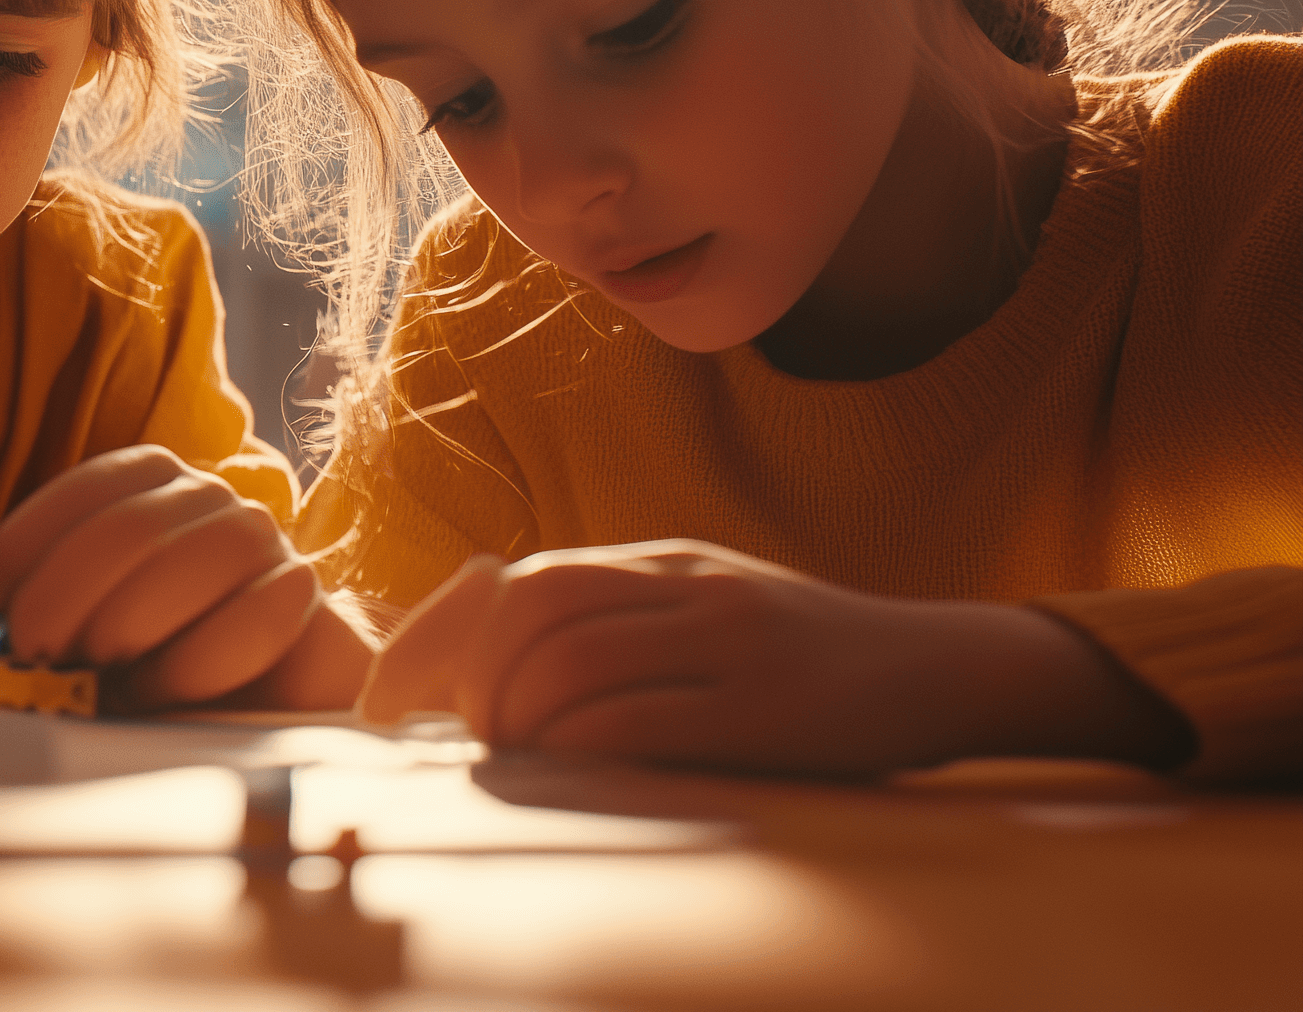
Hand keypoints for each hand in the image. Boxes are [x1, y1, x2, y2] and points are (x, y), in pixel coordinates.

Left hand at [0, 446, 371, 711]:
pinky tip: (162, 693)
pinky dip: (190, 665)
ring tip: (102, 678)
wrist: (265, 694)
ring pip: (194, 562)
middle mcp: (210, 497)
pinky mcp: (303, 599)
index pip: (85, 492)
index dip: (26, 541)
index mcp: (150, 482)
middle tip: (34, 651)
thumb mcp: (89, 628)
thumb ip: (48, 616)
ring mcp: (264, 542)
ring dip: (128, 626)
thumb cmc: (157, 658)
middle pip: (130, 528)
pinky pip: (252, 621)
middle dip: (65, 594)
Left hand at [359, 539, 1193, 775]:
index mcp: (663, 563)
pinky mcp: (762, 709)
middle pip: (533, 615)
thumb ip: (617, 613)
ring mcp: (726, 644)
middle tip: (471, 739)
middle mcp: (686, 588)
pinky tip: (564, 774)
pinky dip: (574, 750)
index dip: (444, 638)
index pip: (523, 582)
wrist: (944, 669)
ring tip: (514, 761)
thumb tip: (493, 644)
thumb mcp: (706, 605)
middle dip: (476, 683)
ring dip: (519, 721)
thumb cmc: (806, 656)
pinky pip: (634, 722)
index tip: (393, 699)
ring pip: (572, 666)